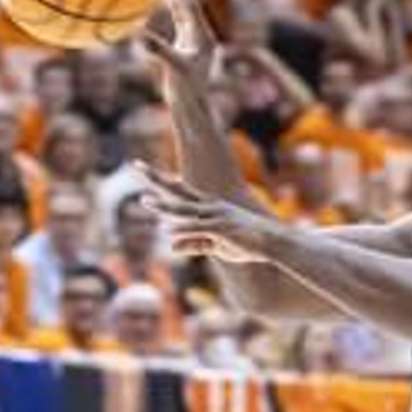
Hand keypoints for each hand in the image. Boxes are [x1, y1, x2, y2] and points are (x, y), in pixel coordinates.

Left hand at [136, 163, 268, 262]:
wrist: (274, 243)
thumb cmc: (248, 244)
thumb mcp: (216, 246)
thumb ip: (193, 244)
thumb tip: (171, 246)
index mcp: (208, 207)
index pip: (180, 190)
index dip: (162, 181)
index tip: (147, 171)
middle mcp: (210, 206)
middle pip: (177, 190)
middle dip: (156, 178)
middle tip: (136, 165)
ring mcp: (216, 215)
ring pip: (184, 209)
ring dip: (164, 206)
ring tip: (144, 201)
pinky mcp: (223, 228)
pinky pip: (199, 227)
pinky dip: (184, 227)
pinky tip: (168, 228)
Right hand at [144, 0, 220, 102]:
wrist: (193, 107)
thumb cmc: (187, 90)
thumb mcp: (174, 68)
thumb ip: (159, 50)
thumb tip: (139, 34)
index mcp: (202, 36)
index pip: (191, 6)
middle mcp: (200, 35)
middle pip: (188, 3)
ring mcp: (194, 39)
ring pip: (183, 11)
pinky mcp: (186, 45)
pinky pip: (177, 20)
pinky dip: (168, 9)